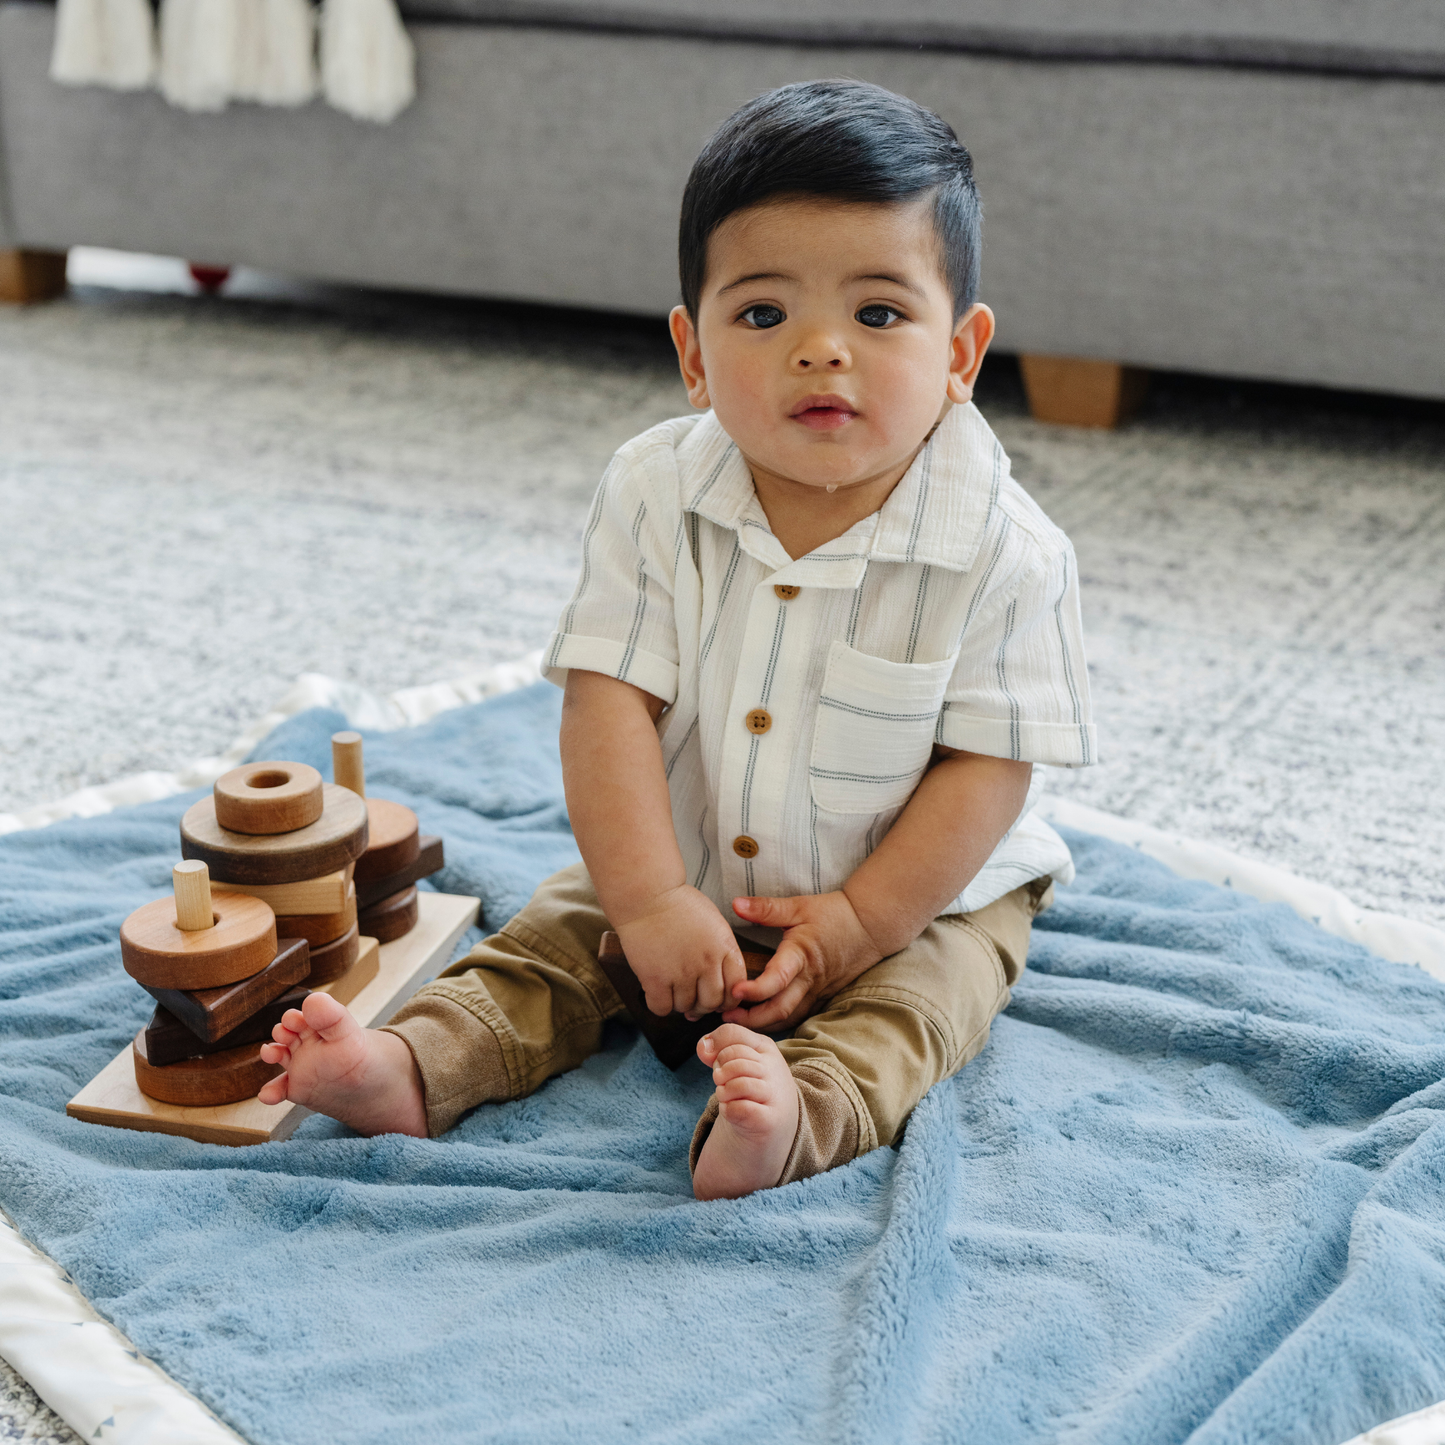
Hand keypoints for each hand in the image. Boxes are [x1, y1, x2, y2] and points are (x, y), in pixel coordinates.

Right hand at [613, 884, 748, 1019]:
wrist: (648, 895)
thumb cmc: (680, 906)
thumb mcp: (715, 924)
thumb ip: (722, 952)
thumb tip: (722, 985)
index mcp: (724, 947)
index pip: (737, 987)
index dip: (728, 998)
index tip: (717, 997)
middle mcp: (706, 962)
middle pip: (713, 1002)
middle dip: (704, 1006)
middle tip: (694, 999)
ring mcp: (681, 972)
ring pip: (687, 1007)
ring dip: (681, 1004)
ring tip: (675, 991)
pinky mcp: (655, 978)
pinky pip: (662, 1008)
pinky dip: (661, 1005)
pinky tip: (659, 992)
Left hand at [721, 891, 883, 1031]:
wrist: (870, 927)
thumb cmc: (834, 915)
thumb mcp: (799, 906)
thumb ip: (766, 908)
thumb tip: (735, 904)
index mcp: (801, 955)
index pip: (778, 979)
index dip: (755, 989)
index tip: (733, 990)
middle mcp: (809, 979)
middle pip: (780, 1009)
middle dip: (752, 1018)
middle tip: (725, 1015)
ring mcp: (817, 991)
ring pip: (789, 1017)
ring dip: (763, 1024)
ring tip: (738, 1020)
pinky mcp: (822, 996)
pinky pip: (799, 1015)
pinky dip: (779, 1021)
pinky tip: (761, 1020)